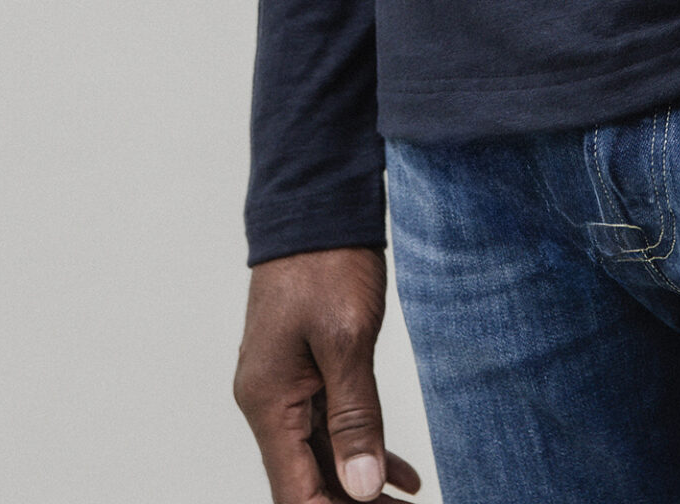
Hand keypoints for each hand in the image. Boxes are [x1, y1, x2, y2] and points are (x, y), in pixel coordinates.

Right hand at [234, 247, 421, 501]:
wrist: (316, 205)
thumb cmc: (327, 263)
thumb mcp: (347, 339)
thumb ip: (356, 416)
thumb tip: (363, 487)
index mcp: (269, 401)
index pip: (295, 492)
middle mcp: (269, 402)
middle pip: (307, 480)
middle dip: (354, 502)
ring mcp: (285, 387)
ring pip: (322, 457)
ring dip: (362, 484)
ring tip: (410, 502)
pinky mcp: (304, 371)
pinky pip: (330, 426)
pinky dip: (363, 449)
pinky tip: (401, 474)